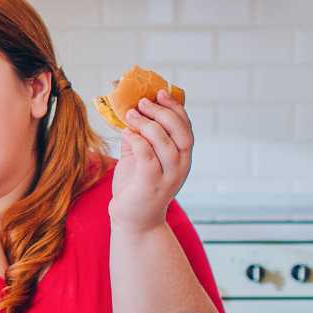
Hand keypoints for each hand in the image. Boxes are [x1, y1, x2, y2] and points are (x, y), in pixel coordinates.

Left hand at [108, 88, 192, 233]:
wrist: (134, 220)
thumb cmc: (136, 185)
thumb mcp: (140, 156)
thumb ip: (139, 136)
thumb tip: (129, 110)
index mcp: (182, 156)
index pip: (186, 127)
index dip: (175, 107)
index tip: (159, 92)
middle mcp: (181, 166)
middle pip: (180, 132)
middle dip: (162, 112)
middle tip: (142, 102)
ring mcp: (168, 177)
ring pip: (166, 144)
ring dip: (148, 124)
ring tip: (130, 114)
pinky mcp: (151, 185)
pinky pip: (148, 158)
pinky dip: (138, 141)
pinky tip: (126, 132)